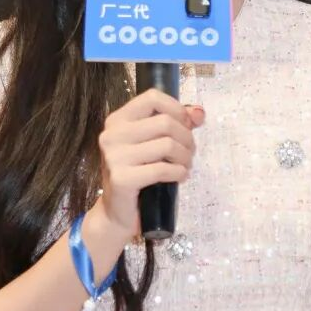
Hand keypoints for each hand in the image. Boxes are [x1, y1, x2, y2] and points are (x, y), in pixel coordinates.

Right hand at [98, 88, 204, 237]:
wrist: (117, 213)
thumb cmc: (138, 175)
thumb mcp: (154, 144)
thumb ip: (176, 124)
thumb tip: (199, 113)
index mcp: (117, 120)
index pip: (152, 98)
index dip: (177, 109)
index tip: (186, 126)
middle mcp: (112, 135)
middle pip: (165, 122)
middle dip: (187, 138)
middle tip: (189, 153)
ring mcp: (114, 157)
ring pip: (167, 145)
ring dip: (185, 157)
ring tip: (185, 166)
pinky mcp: (121, 178)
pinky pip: (162, 169)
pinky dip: (179, 173)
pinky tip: (180, 177)